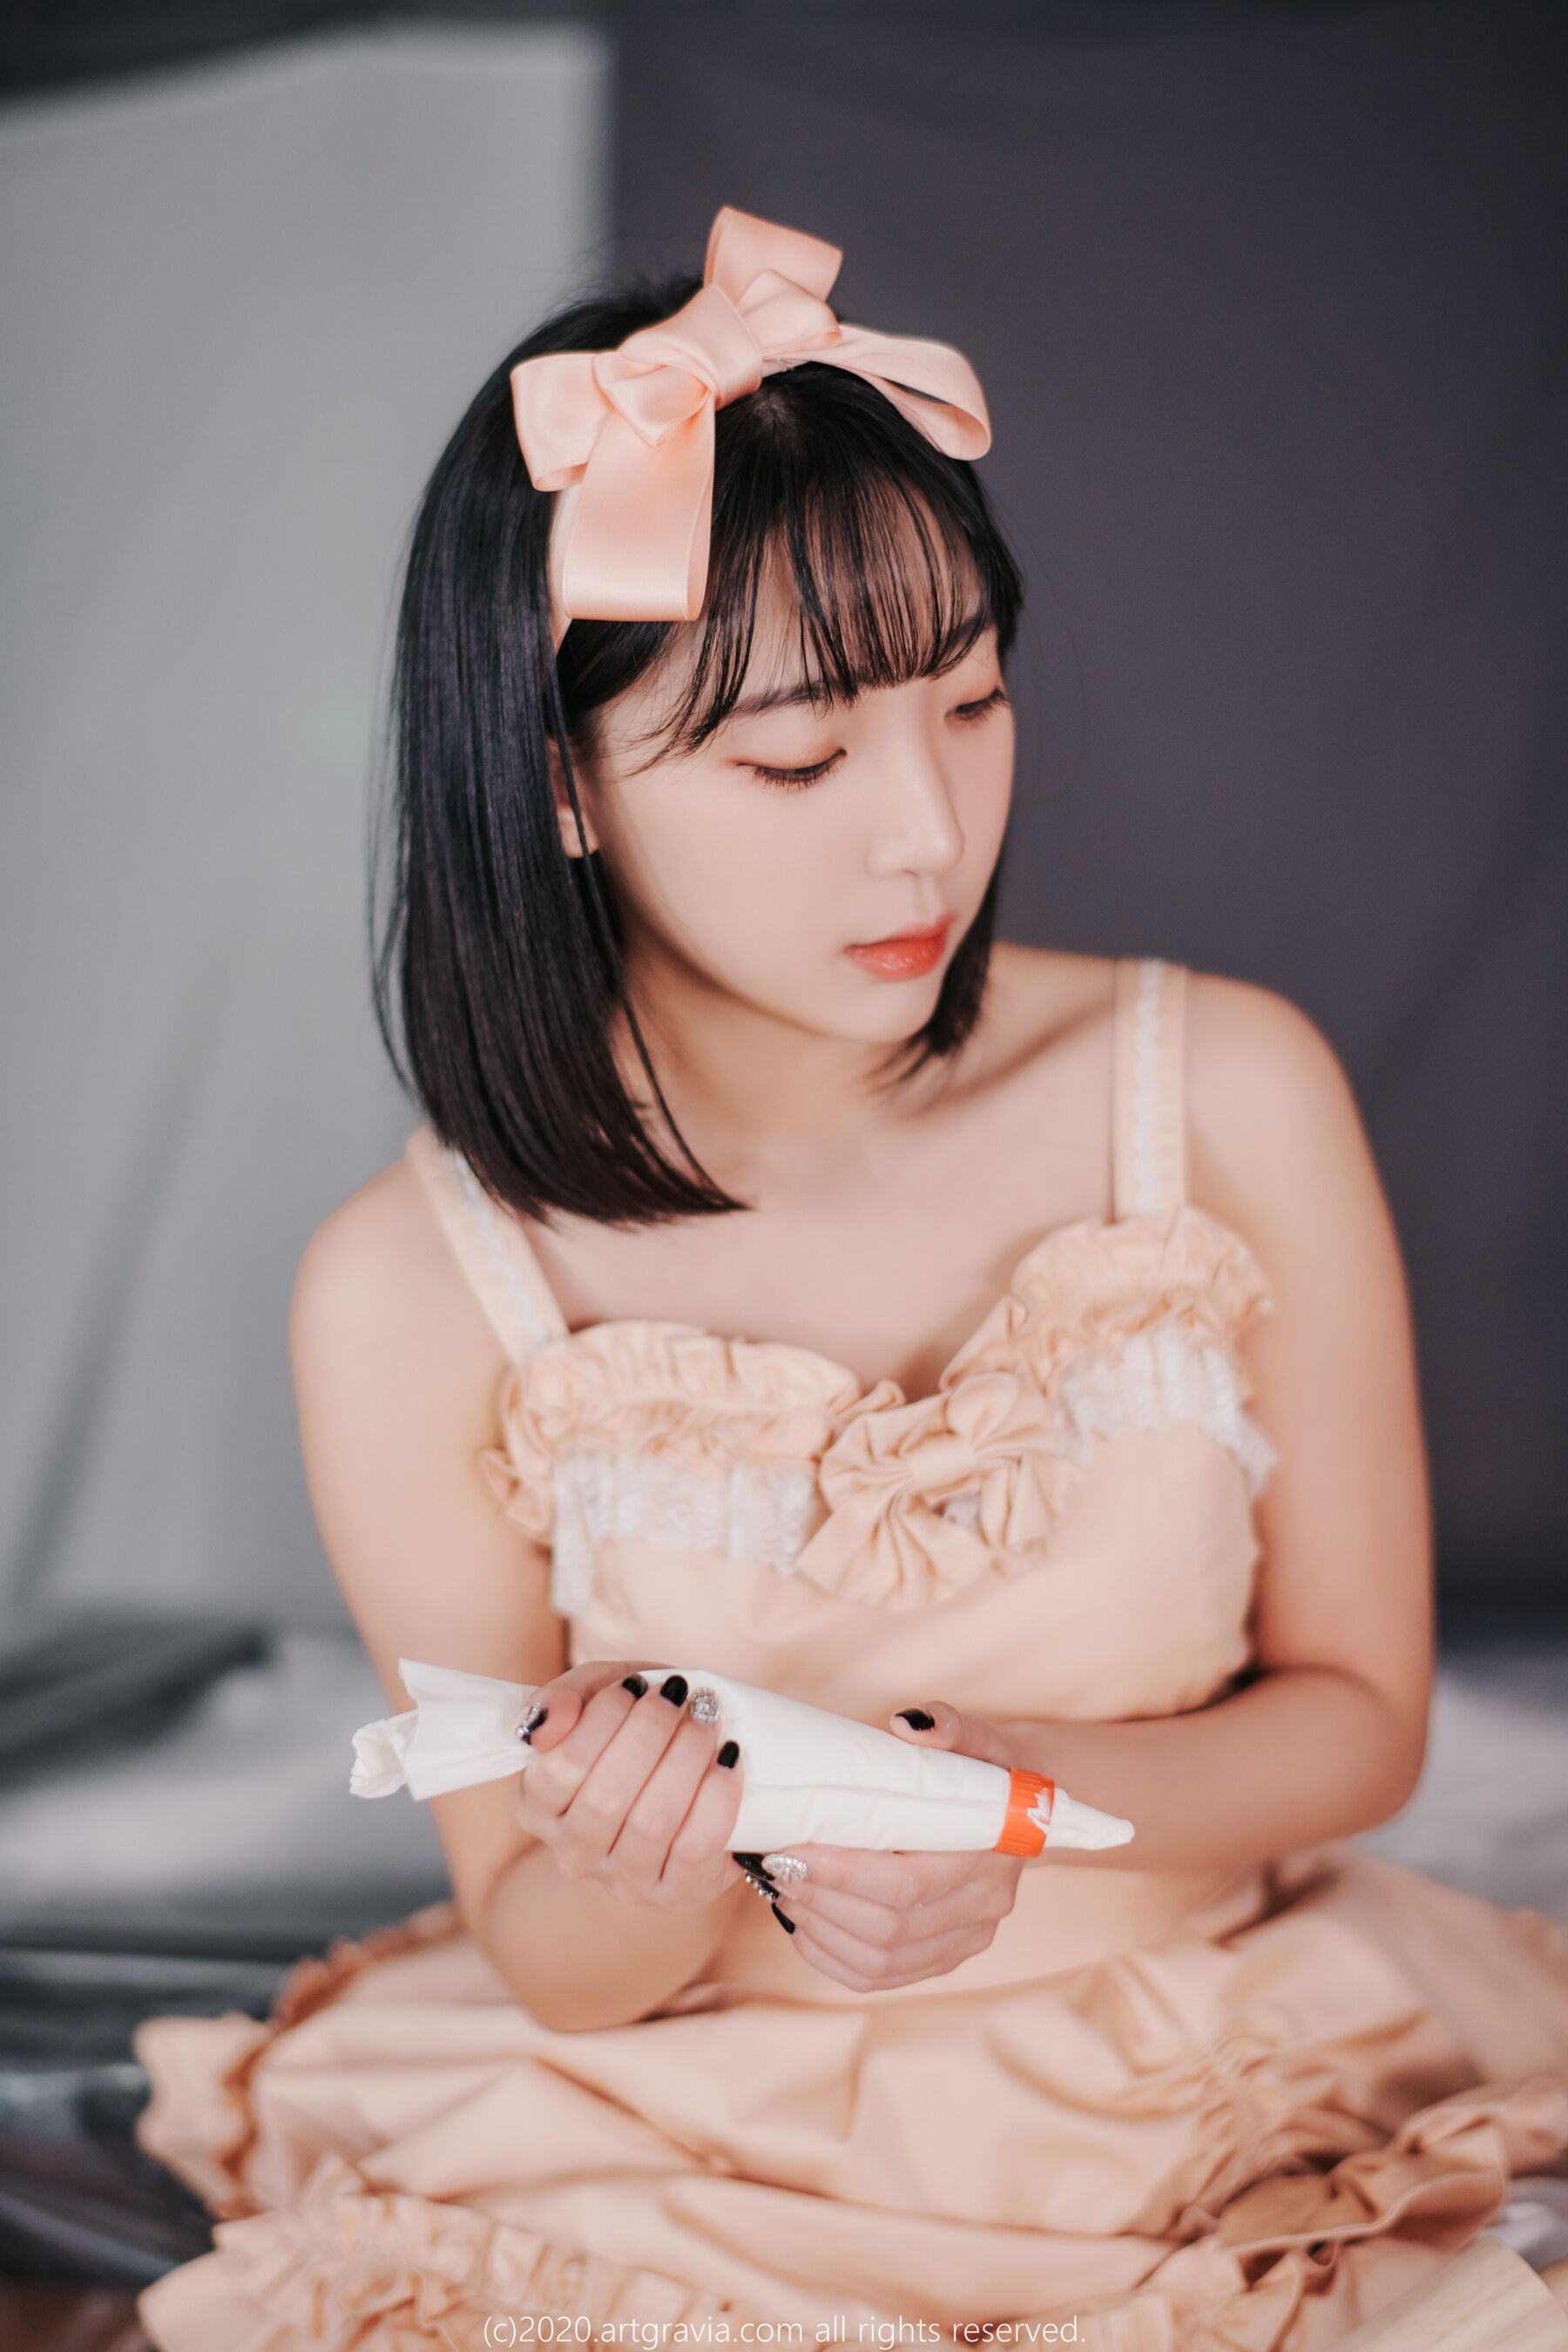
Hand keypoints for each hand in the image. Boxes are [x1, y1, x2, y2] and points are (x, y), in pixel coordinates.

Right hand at [515, 1660, 742, 1911]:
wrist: (688, 1767)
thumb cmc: (633, 1729)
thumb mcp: (595, 1696)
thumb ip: (562, 1699)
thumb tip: (543, 1727)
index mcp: (538, 1807)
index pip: (559, 1767)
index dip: (602, 1720)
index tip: (636, 1685)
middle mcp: (573, 1853)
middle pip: (606, 1799)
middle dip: (651, 1733)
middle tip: (680, 1695)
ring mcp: (623, 1881)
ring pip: (652, 1823)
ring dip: (686, 1758)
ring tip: (705, 1718)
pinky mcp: (676, 1894)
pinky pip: (696, 1849)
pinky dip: (717, 1797)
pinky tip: (728, 1758)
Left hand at [767, 1697, 1023, 1991]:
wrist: (1021, 1809)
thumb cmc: (985, 1767)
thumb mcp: (976, 1735)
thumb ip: (947, 1725)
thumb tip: (903, 1725)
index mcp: (992, 1853)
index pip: (907, 1881)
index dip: (842, 1872)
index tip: (790, 1847)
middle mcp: (985, 1907)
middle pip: (889, 1927)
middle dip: (821, 1901)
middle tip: (775, 1867)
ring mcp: (967, 1941)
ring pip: (882, 1960)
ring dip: (821, 1932)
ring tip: (783, 1892)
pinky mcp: (945, 1958)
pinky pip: (882, 1976)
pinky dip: (833, 1958)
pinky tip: (802, 1927)